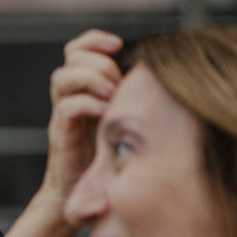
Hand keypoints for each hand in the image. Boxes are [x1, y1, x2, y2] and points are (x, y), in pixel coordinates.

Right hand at [44, 29, 123, 205]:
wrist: (82, 196)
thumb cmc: (110, 159)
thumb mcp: (124, 120)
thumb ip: (134, 97)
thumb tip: (175, 75)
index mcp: (83, 90)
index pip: (77, 49)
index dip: (95, 40)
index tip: (119, 45)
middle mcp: (69, 98)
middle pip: (70, 58)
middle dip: (98, 63)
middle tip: (117, 82)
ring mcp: (63, 117)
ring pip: (62, 78)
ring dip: (90, 80)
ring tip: (111, 95)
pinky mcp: (62, 137)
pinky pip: (66, 109)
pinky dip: (87, 105)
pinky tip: (104, 113)